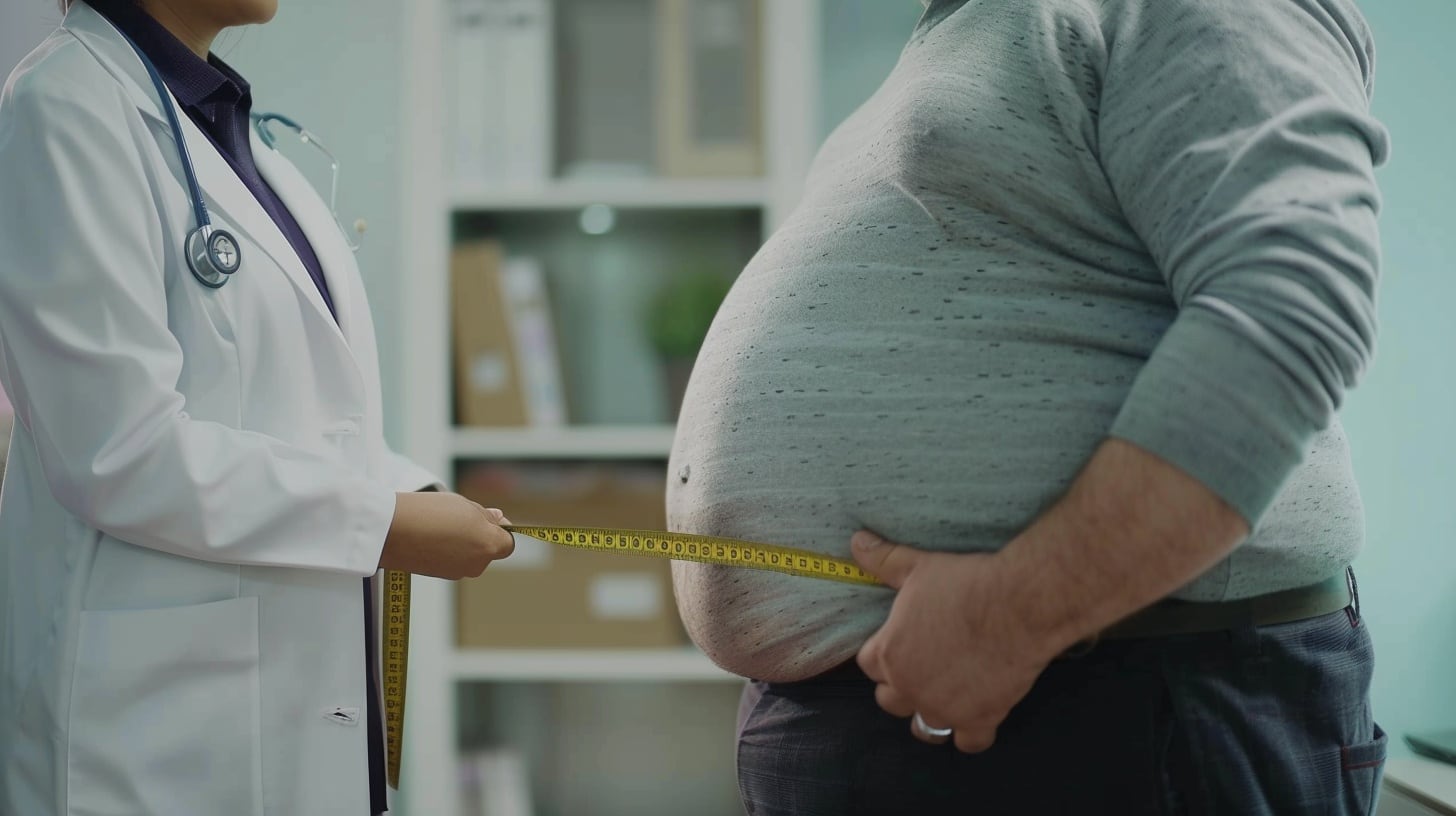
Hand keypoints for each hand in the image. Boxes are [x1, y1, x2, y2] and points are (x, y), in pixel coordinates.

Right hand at [379, 491, 514, 579]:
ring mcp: (457, 572)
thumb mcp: (464, 504)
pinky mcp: (440, 576)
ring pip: (469, 556)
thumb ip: (486, 516)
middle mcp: (477, 564)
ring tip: (439, 525)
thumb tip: (499, 520)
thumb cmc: (430, 512)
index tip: (487, 517)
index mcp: (489, 545)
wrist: (391, 530)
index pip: (507, 543)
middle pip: (487, 550)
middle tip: (458, 517)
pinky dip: (446, 551)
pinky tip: (429, 537)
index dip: (500, 530)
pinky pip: (452, 561)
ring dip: (462, 543)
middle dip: (479, 536)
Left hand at [850, 531, 1066, 752]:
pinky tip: (977, 716)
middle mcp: (911, 688)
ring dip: (928, 714)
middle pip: (889, 699)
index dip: (882, 652)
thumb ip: (884, 560)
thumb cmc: (964, 583)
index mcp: (889, 654)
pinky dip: (970, 734)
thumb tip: (856, 541)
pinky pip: (967, 743)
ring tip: (941, 697)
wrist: (1017, 605)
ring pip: (923, 728)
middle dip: (900, 685)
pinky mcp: (979, 719)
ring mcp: (944, 708)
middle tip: (922, 666)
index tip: (898, 641)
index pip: (869, 664)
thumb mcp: (917, 567)